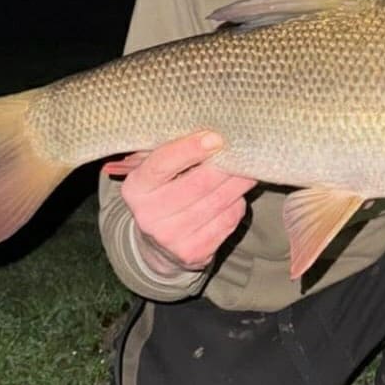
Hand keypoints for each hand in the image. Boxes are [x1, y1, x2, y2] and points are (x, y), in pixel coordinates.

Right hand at [103, 132, 256, 273]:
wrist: (158, 245)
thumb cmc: (163, 193)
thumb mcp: (156, 172)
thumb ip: (174, 151)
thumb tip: (212, 132)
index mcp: (135, 188)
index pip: (161, 164)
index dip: (189, 149)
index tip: (215, 137)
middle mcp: (148, 215)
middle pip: (198, 184)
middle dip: (226, 165)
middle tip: (245, 150)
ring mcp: (170, 238)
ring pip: (218, 202)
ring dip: (239, 183)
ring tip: (249, 169)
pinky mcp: (193, 253)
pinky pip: (227, 221)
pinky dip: (237, 205)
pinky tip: (236, 196)